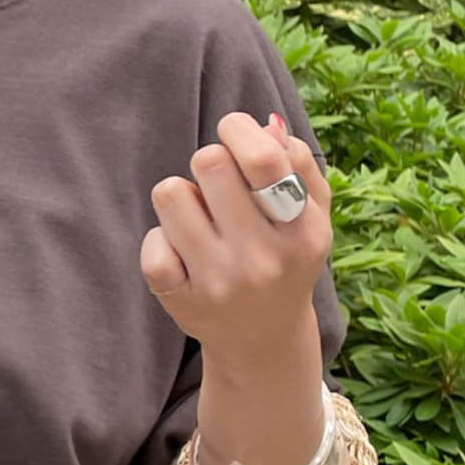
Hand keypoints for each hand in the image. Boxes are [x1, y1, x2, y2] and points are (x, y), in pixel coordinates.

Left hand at [141, 110, 332, 374]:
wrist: (262, 340)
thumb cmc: (285, 260)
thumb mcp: (312, 217)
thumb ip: (299, 163)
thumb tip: (264, 125)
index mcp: (301, 232)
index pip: (263, 158)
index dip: (237, 128)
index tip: (233, 134)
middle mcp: (262, 260)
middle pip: (210, 161)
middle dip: (210, 160)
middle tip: (219, 185)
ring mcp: (220, 284)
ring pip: (172, 193)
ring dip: (182, 196)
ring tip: (201, 218)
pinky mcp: (183, 303)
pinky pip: (152, 243)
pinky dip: (161, 238)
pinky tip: (181, 250)